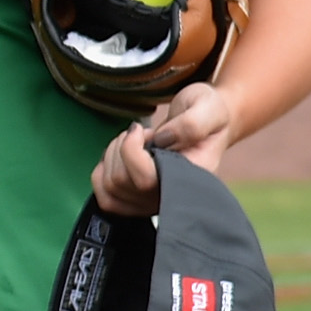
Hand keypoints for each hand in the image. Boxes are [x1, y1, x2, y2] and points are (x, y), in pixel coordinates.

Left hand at [92, 80, 236, 214]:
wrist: (205, 122)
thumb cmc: (207, 114)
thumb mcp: (208, 108)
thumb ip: (191, 125)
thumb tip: (163, 142)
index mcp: (193, 179)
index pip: (145, 180)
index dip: (130, 150)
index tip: (140, 129)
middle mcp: (173, 197)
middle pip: (120, 182)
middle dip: (121, 148)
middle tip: (140, 134)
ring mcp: (155, 202)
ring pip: (110, 186)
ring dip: (112, 156)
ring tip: (134, 143)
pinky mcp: (139, 200)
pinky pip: (106, 198)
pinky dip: (102, 173)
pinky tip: (118, 157)